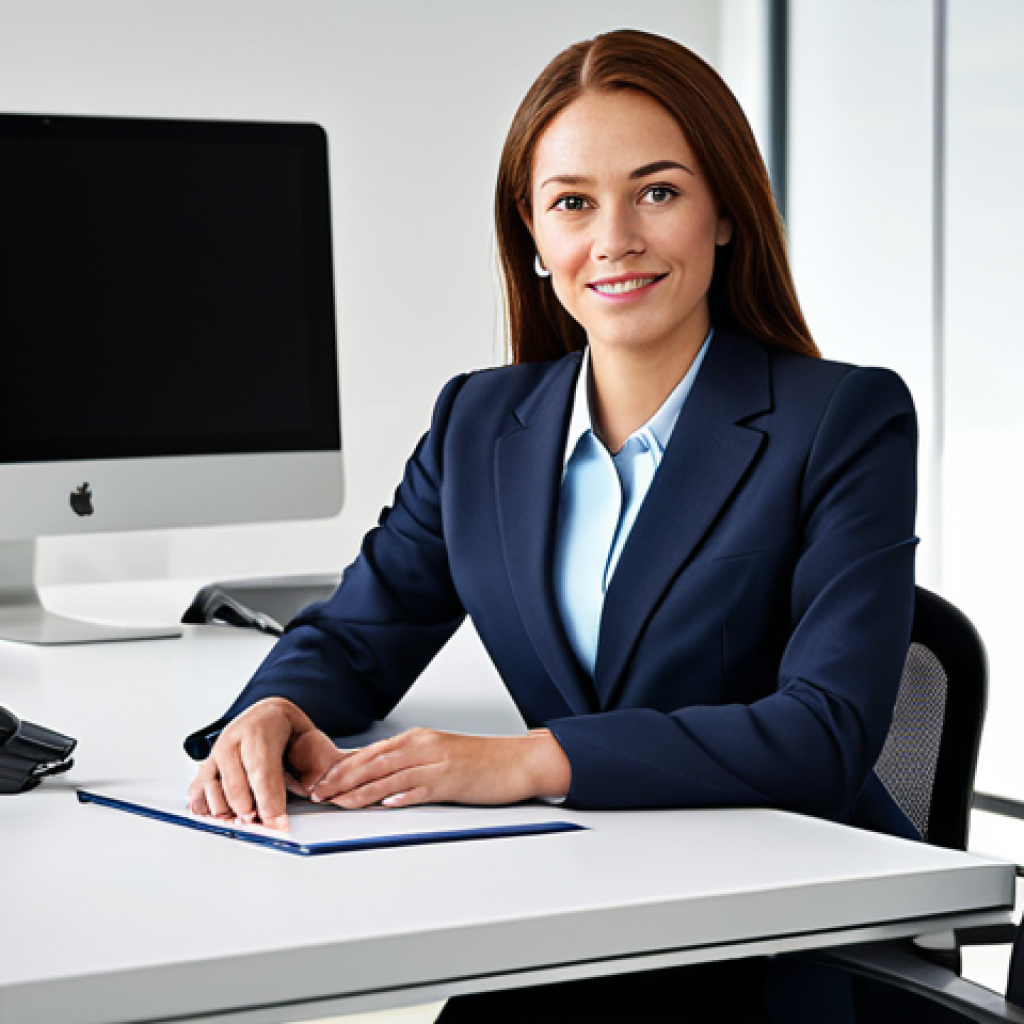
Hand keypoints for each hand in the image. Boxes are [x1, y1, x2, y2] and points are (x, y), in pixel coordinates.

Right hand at [187, 697, 343, 830]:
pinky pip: (198, 789)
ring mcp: (217, 751)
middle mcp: (234, 739)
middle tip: (262, 825)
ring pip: (213, 789)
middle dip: (249, 813)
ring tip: (245, 819)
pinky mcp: (206, 763)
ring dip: (228, 812)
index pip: (263, 772)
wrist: (267, 715)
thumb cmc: (286, 732)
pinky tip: (219, 815)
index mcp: (262, 730)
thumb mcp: (307, 740)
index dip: (270, 802)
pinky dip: (205, 807)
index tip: (278, 823)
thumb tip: (318, 793)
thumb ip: (313, 766)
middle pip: (236, 787)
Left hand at [307, 727, 570, 808]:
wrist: (517, 760)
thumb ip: (409, 764)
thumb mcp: (439, 754)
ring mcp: (437, 763)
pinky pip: (420, 789)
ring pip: (390, 775)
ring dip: (360, 790)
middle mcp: (423, 747)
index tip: (320, 780)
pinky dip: (400, 796)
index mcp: (418, 739)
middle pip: (373, 762)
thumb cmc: (480, 761)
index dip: (342, 767)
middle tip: (318, 792)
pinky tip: (384, 804)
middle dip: (342, 778)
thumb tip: (377, 781)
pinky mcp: (452, 781)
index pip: (370, 752)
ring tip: (338, 802)